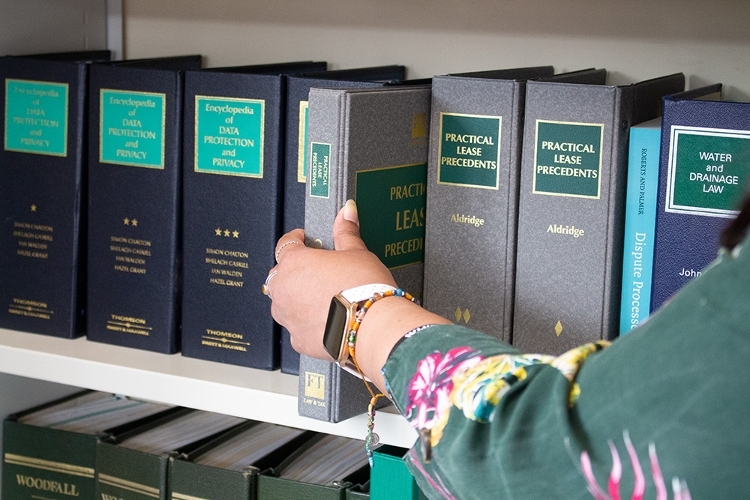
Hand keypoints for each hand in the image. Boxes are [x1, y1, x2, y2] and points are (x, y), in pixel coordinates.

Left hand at [267, 200, 396, 359]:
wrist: (373, 327)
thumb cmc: (364, 289)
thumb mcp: (357, 253)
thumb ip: (346, 232)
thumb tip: (347, 212)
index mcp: (294, 262)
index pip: (285, 244)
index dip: (295, 239)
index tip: (301, 238)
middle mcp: (285, 289)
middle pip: (280, 275)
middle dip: (294, 272)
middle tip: (317, 272)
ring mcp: (288, 316)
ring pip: (284, 303)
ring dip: (296, 298)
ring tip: (322, 298)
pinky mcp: (298, 339)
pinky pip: (296, 327)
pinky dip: (306, 322)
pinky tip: (325, 319)